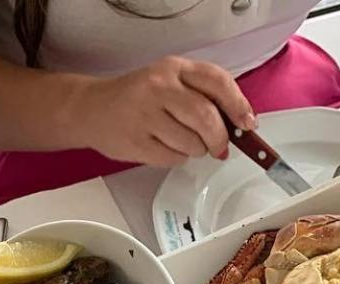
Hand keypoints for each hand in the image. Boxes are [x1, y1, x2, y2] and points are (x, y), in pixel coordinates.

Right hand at [80, 57, 253, 167]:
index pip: (217, 82)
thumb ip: (201, 95)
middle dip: (219, 139)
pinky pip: (172, 159)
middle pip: (207, 118)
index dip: (238, 105)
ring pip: (192, 143)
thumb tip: (237, 124)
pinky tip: (164, 148)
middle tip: (219, 147)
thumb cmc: (137, 97)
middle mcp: (159, 88)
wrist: (92, 109)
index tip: (247, 123)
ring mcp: (145, 116)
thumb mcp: (169, 81)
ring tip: (182, 143)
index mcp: (173, 68)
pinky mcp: (136, 142)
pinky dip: (176, 158)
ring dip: (195, 150)